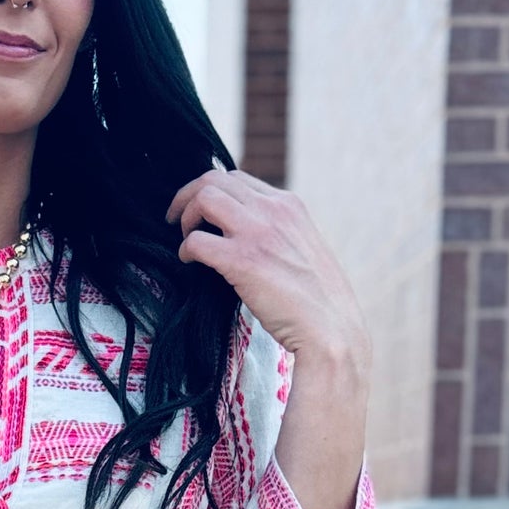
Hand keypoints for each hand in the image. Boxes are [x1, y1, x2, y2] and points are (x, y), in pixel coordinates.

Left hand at [165, 167, 369, 375]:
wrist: (331, 329)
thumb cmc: (319, 301)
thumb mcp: (304, 250)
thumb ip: (280, 235)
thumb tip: (251, 240)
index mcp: (290, 205)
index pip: (239, 179)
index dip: (213, 192)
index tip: (202, 213)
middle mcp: (273, 210)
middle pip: (215, 179)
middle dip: (189, 196)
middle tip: (177, 220)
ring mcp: (258, 232)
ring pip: (204, 197)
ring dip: (185, 216)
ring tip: (184, 238)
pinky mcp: (242, 261)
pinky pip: (197, 240)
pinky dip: (186, 249)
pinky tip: (189, 262)